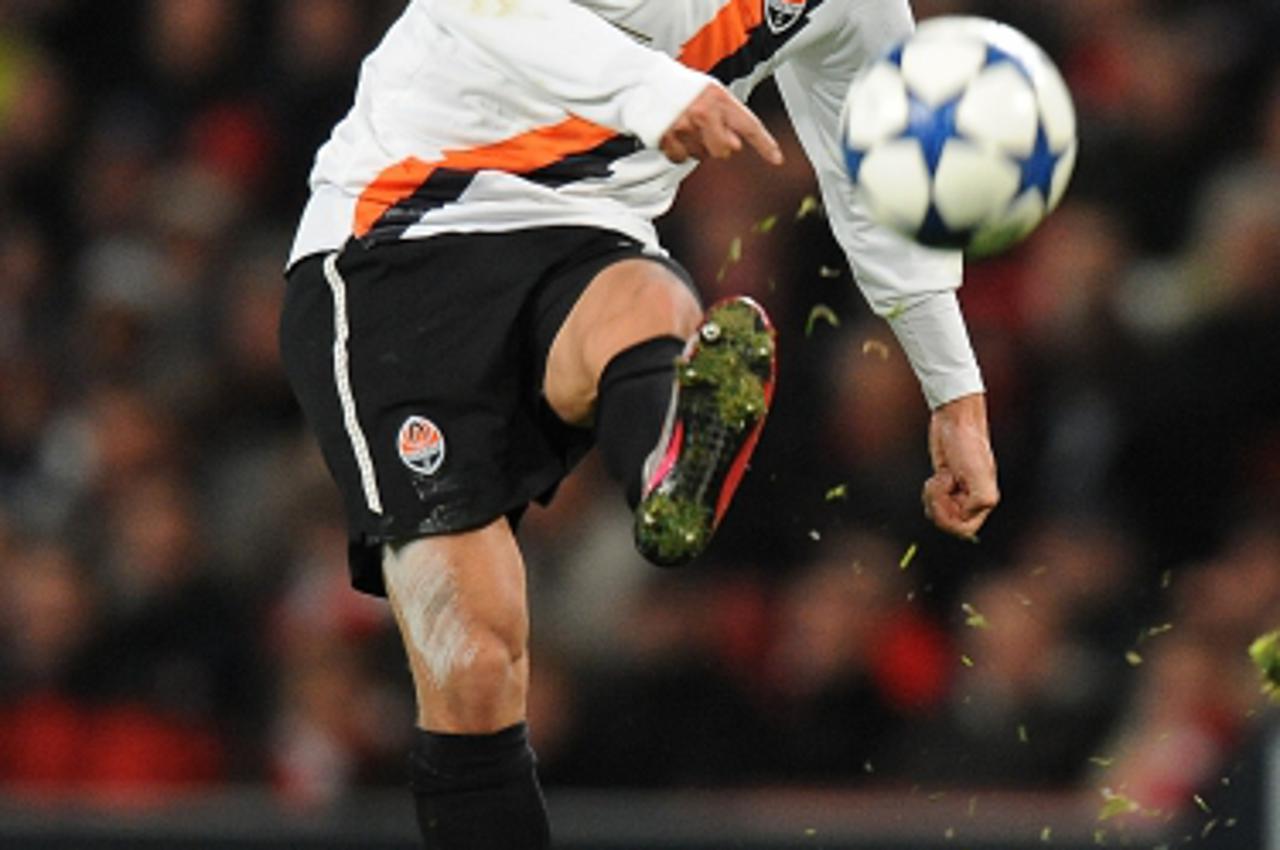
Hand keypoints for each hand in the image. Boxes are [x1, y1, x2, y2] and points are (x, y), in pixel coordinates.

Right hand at [659, 83, 783, 165]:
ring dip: (697, 147)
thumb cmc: (680, 88)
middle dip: (719, 146)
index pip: (750, 125)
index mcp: (719, 98)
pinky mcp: (666, 138)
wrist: (644, 81)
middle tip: (707, 132)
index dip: (765, 144)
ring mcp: (684, 127)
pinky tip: (675, 135)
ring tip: (687, 128)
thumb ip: (726, 116)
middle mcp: (704, 113)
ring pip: (701, 156)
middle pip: (725, 151)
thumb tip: (735, 144)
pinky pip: (680, 158)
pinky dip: (678, 151)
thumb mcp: (710, 92)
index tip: (776, 159)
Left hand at [922, 393, 998, 539]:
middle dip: (938, 507)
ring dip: (933, 498)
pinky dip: (930, 493)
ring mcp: (957, 494)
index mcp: (985, 501)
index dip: (950, 518)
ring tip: (940, 478)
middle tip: (940, 484)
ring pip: (939, 515)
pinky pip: (933, 503)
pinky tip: (936, 477)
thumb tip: (968, 514)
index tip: (947, 496)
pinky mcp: (945, 486)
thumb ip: (981, 499)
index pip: (965, 529)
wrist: (955, 421)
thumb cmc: (968, 444)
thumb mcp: (978, 473)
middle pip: (949, 524)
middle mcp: (972, 501)